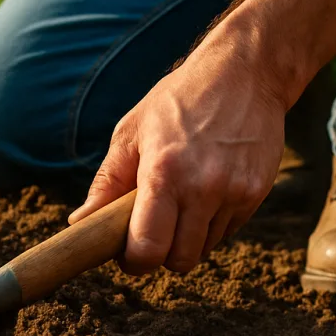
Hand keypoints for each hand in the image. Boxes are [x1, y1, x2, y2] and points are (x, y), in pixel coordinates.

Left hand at [68, 38, 287, 274]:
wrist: (244, 74)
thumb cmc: (178, 100)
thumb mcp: (132, 132)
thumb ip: (107, 184)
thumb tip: (80, 223)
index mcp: (164, 173)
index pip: (148, 249)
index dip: (133, 260)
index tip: (126, 251)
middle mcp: (202, 188)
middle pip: (179, 261)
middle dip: (159, 255)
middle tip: (149, 230)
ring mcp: (234, 193)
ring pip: (204, 250)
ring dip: (186, 239)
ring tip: (178, 202)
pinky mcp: (256, 194)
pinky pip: (226, 232)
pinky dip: (209, 225)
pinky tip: (204, 191)